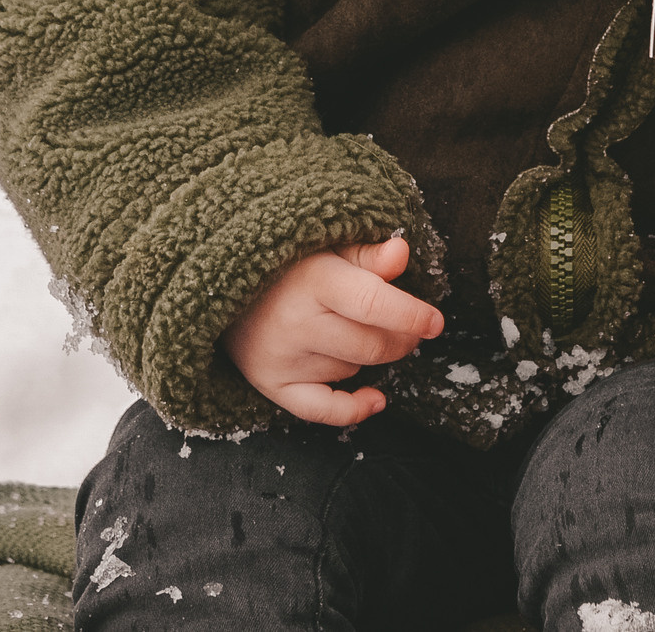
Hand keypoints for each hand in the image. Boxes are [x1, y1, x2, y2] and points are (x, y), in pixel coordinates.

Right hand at [222, 235, 444, 425]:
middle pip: (372, 344)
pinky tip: (375, 397)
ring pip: (353, 368)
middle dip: (402, 338)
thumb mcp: (327, 245)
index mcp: (313, 279)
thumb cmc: (287, 261)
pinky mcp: (270, 383)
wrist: (219, 281)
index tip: (435, 322)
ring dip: (368, 353)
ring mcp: (282, 357)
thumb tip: (402, 253)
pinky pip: (322, 410)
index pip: (373, 303)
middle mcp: (296, 322)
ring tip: (354, 328)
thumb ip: (367, 253)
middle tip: (408, 327)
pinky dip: (355, 408)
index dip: (411, 315)